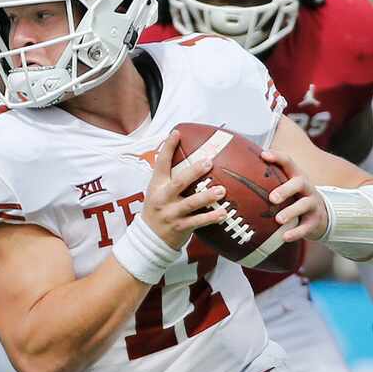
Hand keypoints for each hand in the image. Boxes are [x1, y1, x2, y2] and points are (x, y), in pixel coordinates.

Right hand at [141, 130, 228, 249]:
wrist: (148, 238)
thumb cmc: (158, 210)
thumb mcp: (157, 191)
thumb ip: (170, 177)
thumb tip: (188, 156)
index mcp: (157, 186)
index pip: (160, 163)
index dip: (168, 147)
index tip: (176, 133)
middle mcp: (163, 198)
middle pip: (179, 182)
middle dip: (194, 172)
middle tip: (208, 162)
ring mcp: (171, 213)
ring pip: (191, 204)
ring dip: (206, 196)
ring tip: (222, 190)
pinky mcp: (180, 227)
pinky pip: (198, 222)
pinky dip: (211, 218)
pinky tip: (224, 213)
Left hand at [261, 150, 326, 241]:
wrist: (320, 215)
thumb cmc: (293, 198)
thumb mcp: (286, 186)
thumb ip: (267, 181)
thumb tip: (234, 176)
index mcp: (296, 176)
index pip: (288, 162)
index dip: (277, 157)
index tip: (263, 155)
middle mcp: (306, 187)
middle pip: (299, 183)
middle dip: (286, 189)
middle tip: (272, 198)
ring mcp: (312, 203)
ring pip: (304, 205)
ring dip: (291, 212)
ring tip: (278, 220)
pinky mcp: (315, 220)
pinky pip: (307, 226)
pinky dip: (296, 232)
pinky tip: (284, 237)